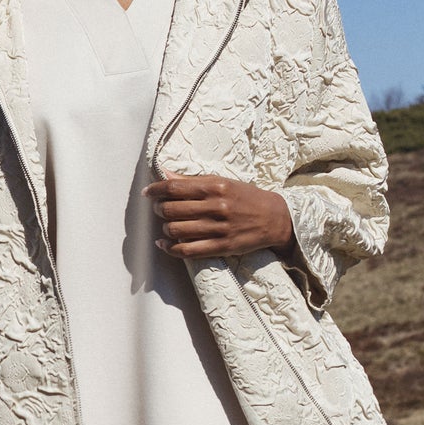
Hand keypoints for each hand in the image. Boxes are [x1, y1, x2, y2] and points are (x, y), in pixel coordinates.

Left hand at [143, 175, 295, 260]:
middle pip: (172, 209)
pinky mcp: (222, 247)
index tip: (148, 192)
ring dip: (165, 228)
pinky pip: (188, 251)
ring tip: (166, 225)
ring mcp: (219, 228)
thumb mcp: (222, 182)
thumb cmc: (246, 197)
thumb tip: (165, 174)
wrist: (275, 218)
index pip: (175, 187)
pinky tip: (164, 244)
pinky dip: (170, 248)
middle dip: (159, 209)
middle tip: (159, 209)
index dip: (156, 190)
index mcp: (216, 187)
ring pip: (176, 230)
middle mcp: (216, 207)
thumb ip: (192, 180)